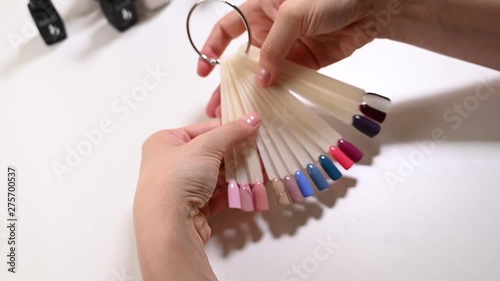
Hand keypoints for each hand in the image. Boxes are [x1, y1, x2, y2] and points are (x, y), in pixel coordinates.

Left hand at [134, 113, 260, 280]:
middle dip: (237, 153)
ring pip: (217, 175)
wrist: (168, 226)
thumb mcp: (206, 146)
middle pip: (211, 152)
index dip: (228, 128)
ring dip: (239, 172)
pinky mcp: (194, 208)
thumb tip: (252, 118)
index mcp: (165, 142)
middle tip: (260, 149)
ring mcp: (182, 187)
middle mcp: (170, 163)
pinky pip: (218, 194)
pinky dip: (235, 191)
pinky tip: (253, 187)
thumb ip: (232, 131)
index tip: (252, 128)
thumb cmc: (177, 178)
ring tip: (262, 168)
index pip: (203, 129)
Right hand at [198, 0, 379, 116]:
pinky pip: (285, 82)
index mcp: (261, 10)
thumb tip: (261, 78)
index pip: (228, 28)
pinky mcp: (304, 65)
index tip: (204, 69)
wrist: (371, 7)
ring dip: (251, 94)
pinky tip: (265, 110)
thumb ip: (275, 46)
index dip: (213, 46)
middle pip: (243, 59)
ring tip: (237, 113)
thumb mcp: (294, 13)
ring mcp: (287, 50)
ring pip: (262, 75)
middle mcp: (270, 31)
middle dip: (229, 82)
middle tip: (217, 104)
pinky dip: (276, 96)